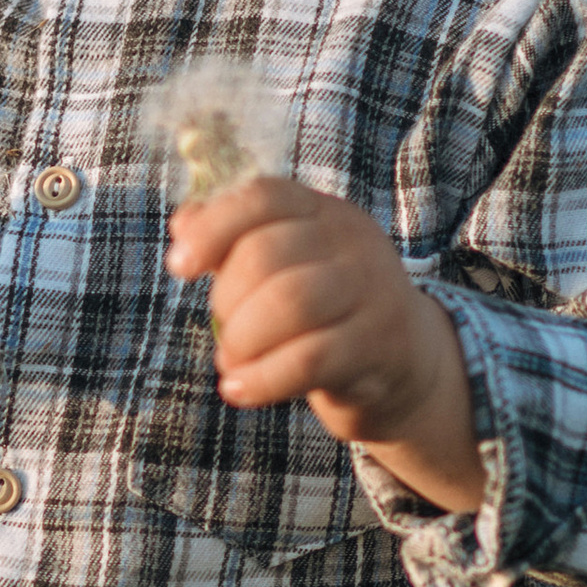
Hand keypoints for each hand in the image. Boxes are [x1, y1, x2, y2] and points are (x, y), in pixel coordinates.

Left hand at [165, 175, 484, 512]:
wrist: (406, 364)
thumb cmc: (325, 310)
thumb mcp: (284, 268)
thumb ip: (234, 243)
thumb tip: (183, 222)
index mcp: (323, 212)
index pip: (264, 196)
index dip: (213, 228)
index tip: (180, 266)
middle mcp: (353, 243)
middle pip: (267, 253)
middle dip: (227, 298)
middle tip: (225, 329)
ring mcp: (373, 292)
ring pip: (290, 302)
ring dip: (242, 339)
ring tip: (232, 361)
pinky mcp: (379, 346)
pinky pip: (309, 360)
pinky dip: (261, 379)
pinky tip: (238, 390)